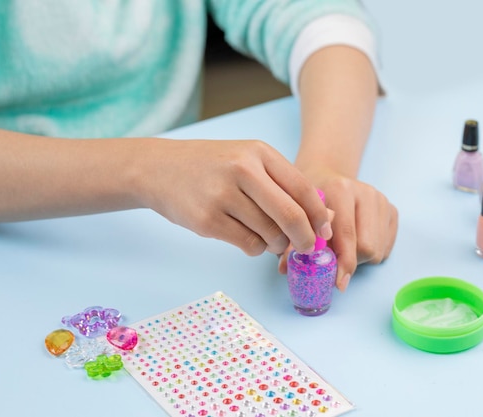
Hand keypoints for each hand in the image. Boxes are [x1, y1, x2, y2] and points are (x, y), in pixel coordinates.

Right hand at [135, 138, 331, 255]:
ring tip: (270, 238)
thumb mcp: (247, 159)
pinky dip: (256, 248)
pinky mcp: (207, 220)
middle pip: (290, 215)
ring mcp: (222, 195)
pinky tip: (250, 239)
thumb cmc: (211, 166)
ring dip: (277, 244)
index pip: (302, 189)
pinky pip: (248, 244)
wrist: (158, 168)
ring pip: (270, 234)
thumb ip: (281, 182)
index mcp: (258, 153)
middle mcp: (242, 170)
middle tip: (308, 247)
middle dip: (305, 238)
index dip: (318, 215)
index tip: (325, 231)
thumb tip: (321, 215)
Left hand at [278, 168, 397, 291]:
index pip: (348, 236)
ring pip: (378, 250)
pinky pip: (387, 247)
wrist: (328, 179)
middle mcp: (366, 192)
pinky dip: (373, 252)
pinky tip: (357, 242)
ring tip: (344, 248)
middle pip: (367, 247)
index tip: (339, 283)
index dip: (344, 263)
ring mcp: (381, 200)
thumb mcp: (297, 216)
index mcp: (340, 189)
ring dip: (361, 259)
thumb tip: (285, 269)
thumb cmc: (310, 202)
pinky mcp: (391, 209)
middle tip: (335, 261)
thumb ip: (291, 241)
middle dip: (350, 261)